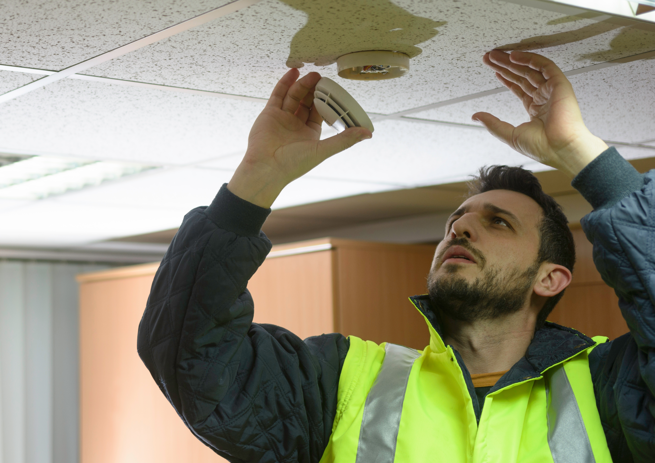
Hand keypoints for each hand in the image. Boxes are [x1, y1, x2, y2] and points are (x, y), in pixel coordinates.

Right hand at [228, 68, 371, 207]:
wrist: (266, 168)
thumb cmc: (292, 164)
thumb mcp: (323, 150)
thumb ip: (344, 140)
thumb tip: (368, 133)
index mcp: (309, 134)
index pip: (320, 112)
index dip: (327, 100)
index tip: (333, 89)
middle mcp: (296, 125)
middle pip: (307, 102)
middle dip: (314, 90)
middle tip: (322, 79)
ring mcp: (282, 118)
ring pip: (294, 96)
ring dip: (302, 84)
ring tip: (312, 75)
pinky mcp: (269, 113)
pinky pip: (278, 95)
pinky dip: (285, 83)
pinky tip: (294, 72)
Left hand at [473, 50, 607, 177]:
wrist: (559, 148)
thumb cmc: (541, 147)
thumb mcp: (509, 134)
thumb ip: (492, 123)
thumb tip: (476, 116)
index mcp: (536, 109)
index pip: (519, 87)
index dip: (505, 77)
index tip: (493, 69)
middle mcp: (544, 97)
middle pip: (522, 76)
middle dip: (504, 66)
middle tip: (489, 57)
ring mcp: (552, 90)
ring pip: (530, 69)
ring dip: (513, 61)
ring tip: (495, 55)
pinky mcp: (560, 84)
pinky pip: (545, 66)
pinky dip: (530, 59)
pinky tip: (514, 56)